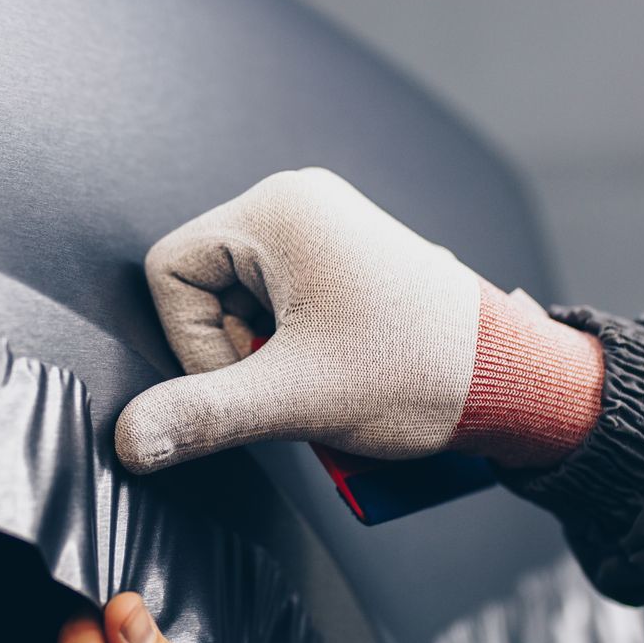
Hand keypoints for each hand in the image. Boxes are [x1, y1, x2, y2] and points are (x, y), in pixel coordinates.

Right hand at [114, 168, 602, 473]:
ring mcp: (323, 228)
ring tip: (322, 377)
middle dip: (236, 349)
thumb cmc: (421, 372)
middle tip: (294, 380)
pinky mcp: (342, 259)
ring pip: (240, 302)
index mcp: (278, 209)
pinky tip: (336, 370)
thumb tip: (130, 440)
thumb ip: (205, 416)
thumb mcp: (297, 399)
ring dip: (267, 354)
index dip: (193, 340)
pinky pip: (280, 304)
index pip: (169, 271)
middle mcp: (298, 203)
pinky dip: (294, 347)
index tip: (254, 376)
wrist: (513, 379)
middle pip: (202, 286)